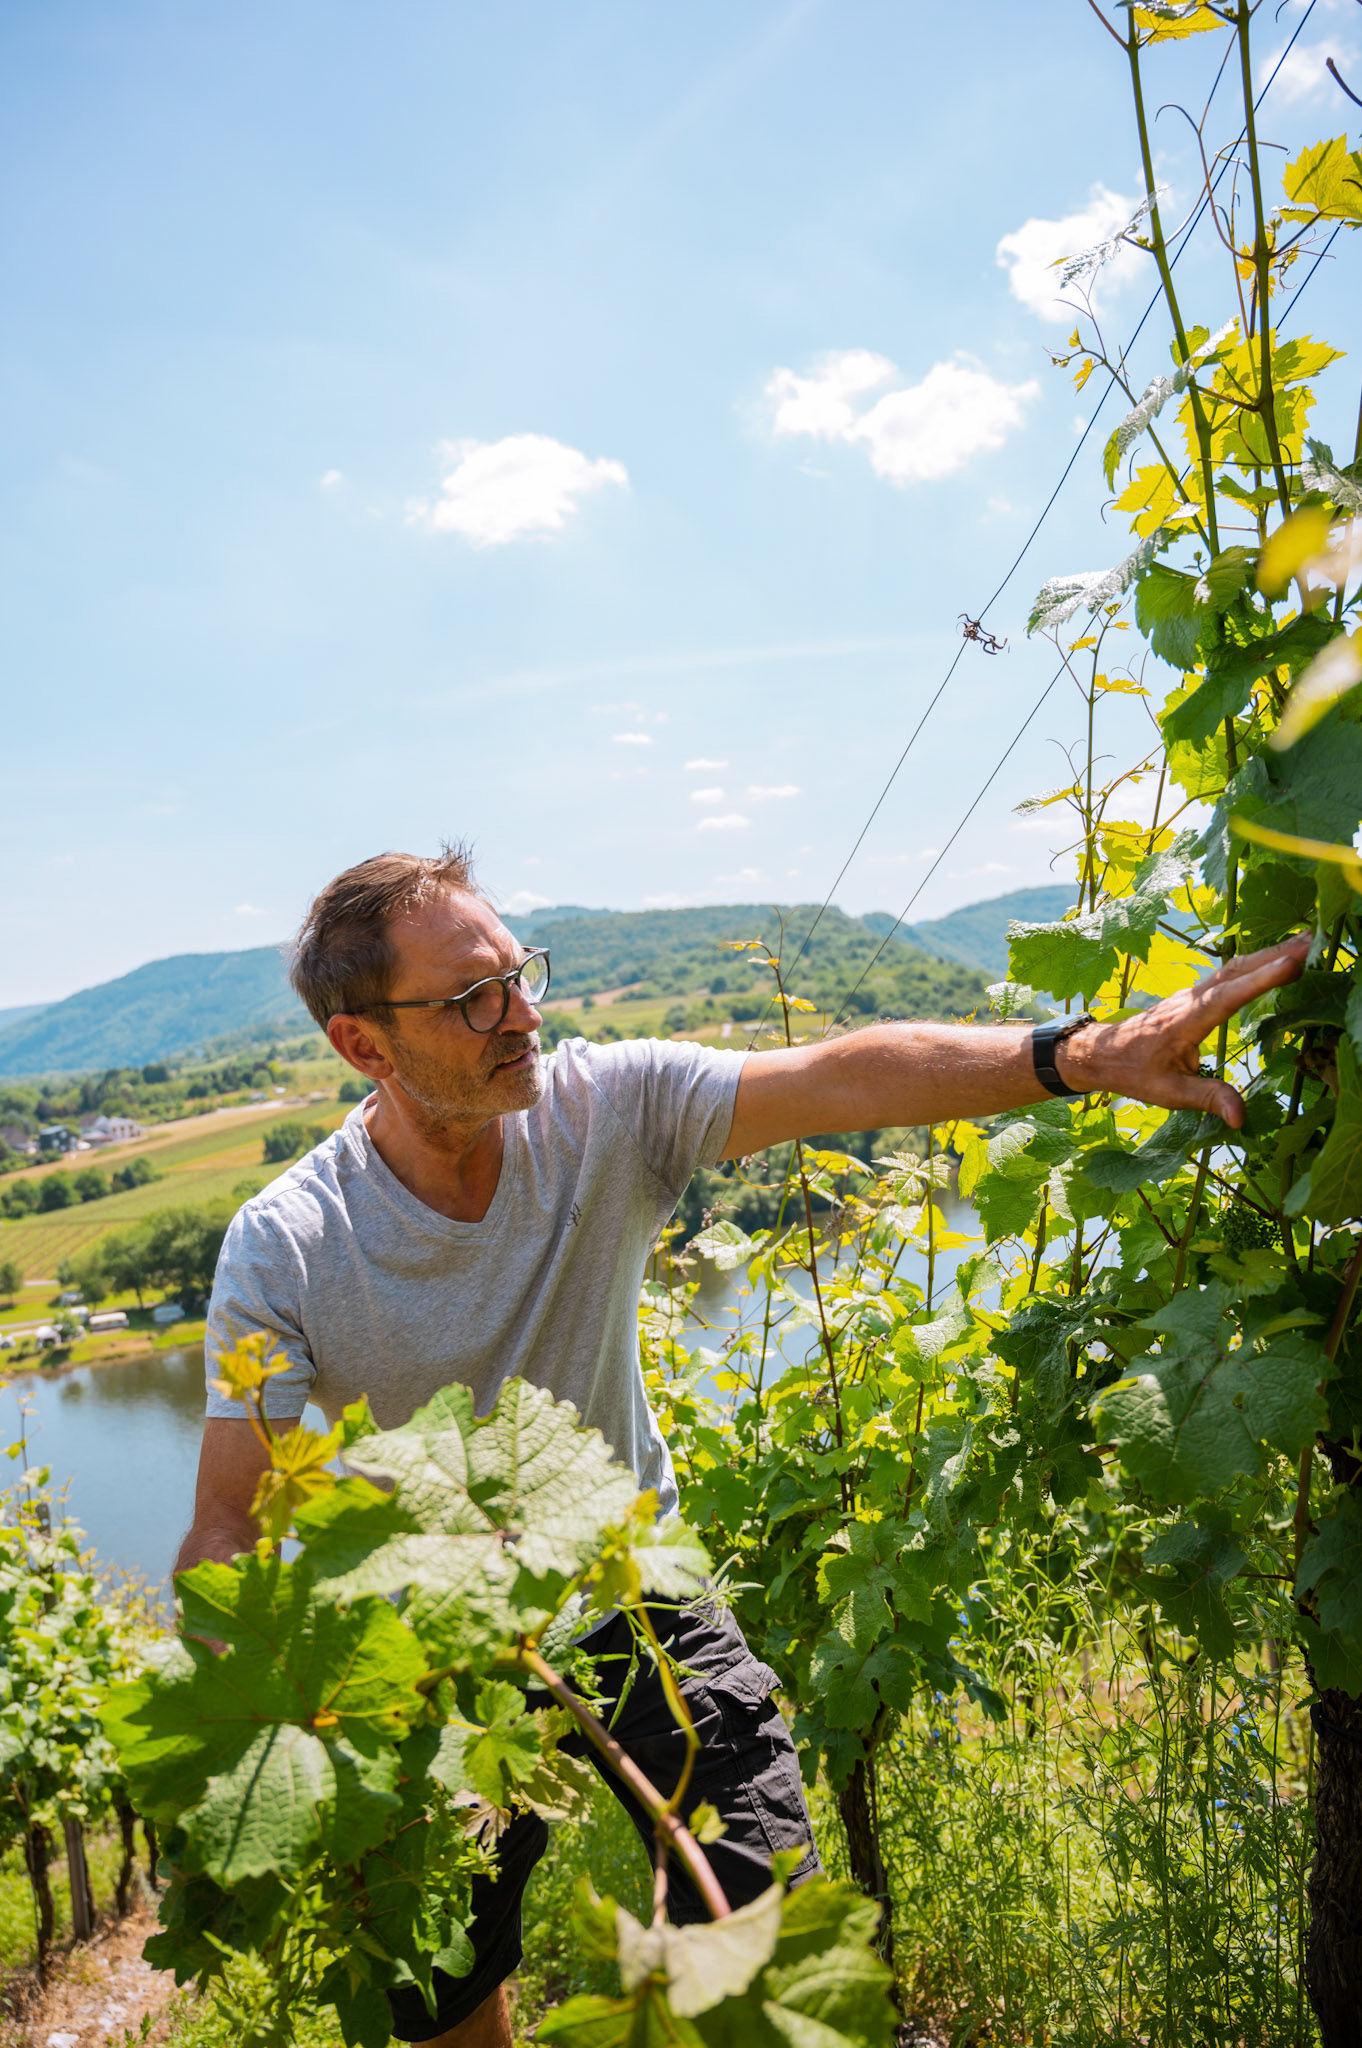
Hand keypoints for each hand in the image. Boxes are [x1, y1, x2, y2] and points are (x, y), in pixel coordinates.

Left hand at [1055, 935, 1309, 1128]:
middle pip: (1238, 970)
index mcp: (1187, 1020)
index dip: (1263, 979)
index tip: (1294, 963)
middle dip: (1277, 954)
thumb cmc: (1132, 1072)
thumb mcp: (1168, 1093)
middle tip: (1316, 941)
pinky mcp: (1196, 995)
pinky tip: (1276, 957)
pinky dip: (1256, 962)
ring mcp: (1193, 993)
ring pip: (1235, 966)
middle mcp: (1192, 999)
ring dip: (1270, 953)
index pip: (1230, 995)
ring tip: (1308, 942)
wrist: (1101, 1053)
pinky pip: (1230, 972)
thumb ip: (1207, 1099)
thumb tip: (1240, 1118)